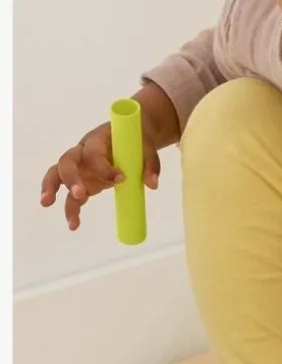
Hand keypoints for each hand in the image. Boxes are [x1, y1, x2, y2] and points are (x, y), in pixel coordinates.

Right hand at [41, 86, 174, 230]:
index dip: (104, 167)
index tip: (121, 178)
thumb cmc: (137, 141)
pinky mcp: (83, 182)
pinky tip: (74, 225)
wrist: (132, 139)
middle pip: (67, 162)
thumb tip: (152, 185)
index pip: (93, 153)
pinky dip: (71, 209)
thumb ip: (150, 164)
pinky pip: (71, 196)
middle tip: (80, 194)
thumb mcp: (146, 148)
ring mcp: (80, 168)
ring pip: (58, 175)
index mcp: (97, 140)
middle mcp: (83, 152)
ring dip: (52, 189)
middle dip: (71, 178)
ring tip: (47, 203)